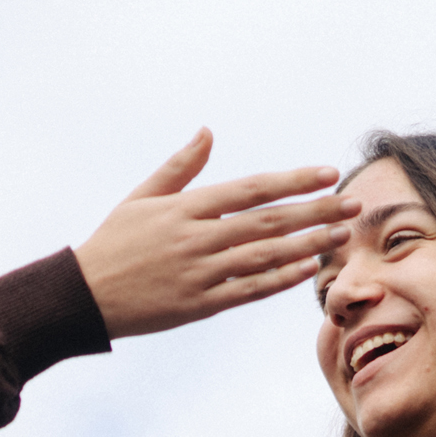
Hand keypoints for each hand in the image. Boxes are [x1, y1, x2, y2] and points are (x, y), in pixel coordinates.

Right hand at [74, 131, 349, 338]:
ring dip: (307, 245)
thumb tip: (207, 131)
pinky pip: (247, 291)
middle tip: (353, 204)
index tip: (327, 174)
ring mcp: (199, 274)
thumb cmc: (114, 241)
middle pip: (268, 222)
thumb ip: (180, 166)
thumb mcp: (141, 197)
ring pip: (265, 258)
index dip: (292, 181)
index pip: (251, 189)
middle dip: (315, 211)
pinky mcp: (198, 305)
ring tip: (340, 235)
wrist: (82, 296)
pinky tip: (307, 270)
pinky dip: (278, 281)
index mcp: (185, 208)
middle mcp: (196, 239)